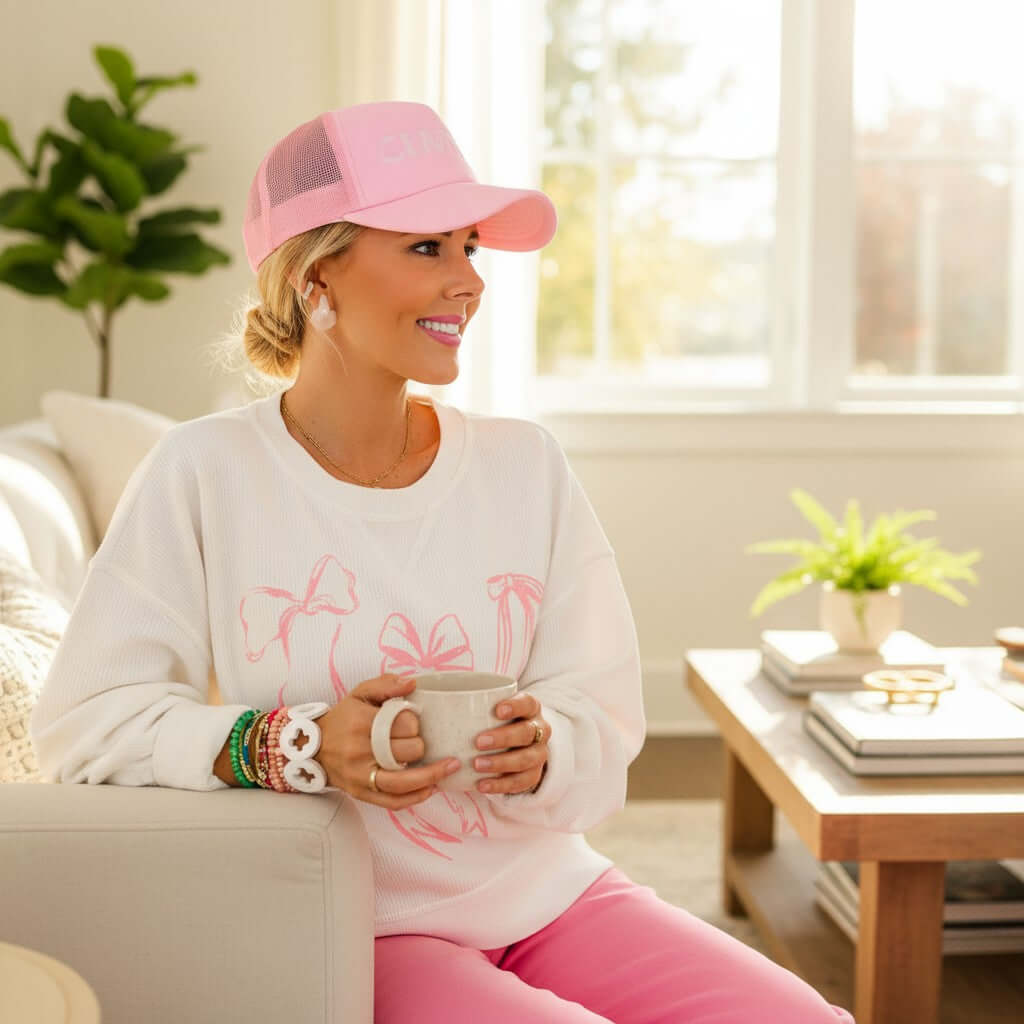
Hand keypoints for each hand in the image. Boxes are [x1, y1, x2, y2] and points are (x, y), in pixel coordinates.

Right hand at [314, 673, 459, 808]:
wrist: (312, 747)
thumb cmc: (343, 718)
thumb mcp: (359, 693)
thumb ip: (385, 684)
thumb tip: (412, 684)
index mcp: (361, 722)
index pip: (403, 724)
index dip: (415, 722)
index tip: (414, 721)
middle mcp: (359, 751)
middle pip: (406, 751)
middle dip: (421, 745)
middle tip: (421, 740)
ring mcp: (360, 776)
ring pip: (402, 782)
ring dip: (432, 776)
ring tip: (451, 767)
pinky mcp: (361, 793)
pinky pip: (392, 801)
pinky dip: (414, 797)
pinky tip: (431, 788)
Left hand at [473, 691, 549, 795]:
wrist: (518, 746)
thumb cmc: (497, 722)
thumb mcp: (491, 709)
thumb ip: (469, 704)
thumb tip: (431, 698)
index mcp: (530, 709)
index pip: (528, 703)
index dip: (516, 706)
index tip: (497, 710)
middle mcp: (540, 730)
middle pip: (527, 733)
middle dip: (503, 737)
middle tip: (478, 742)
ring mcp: (539, 754)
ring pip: (525, 760)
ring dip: (501, 762)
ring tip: (477, 764)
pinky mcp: (533, 775)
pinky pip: (520, 783)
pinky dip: (500, 785)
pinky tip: (481, 785)